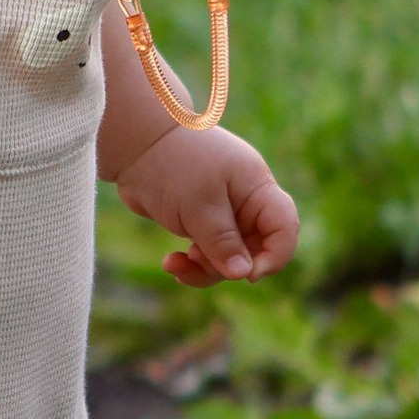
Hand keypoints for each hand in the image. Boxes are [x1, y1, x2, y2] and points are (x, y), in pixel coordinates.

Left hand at [114, 124, 298, 288]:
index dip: (276, 255)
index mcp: (256, 188)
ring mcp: (222, 212)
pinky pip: (206, 253)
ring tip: (175, 263)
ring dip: (204, 268)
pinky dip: (191, 262)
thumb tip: (243, 274)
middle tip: (197, 260)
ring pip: (228, 257)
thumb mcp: (199, 206)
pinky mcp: (200, 221)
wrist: (134, 144)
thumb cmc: (172, 165)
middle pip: (255, 249)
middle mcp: (244, 201)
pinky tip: (171, 262)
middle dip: (228, 266)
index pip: (284, 227)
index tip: (249, 275)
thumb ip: (222, 242)